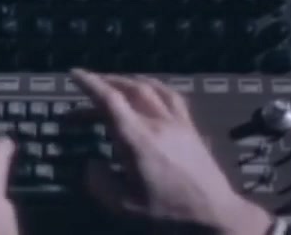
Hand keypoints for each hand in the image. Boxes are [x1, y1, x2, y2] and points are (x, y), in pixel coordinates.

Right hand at [71, 69, 272, 234]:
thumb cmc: (169, 214)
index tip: (74, 74)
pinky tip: (148, 91)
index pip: (110, 101)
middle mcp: (158, 123)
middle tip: (84, 91)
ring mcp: (178, 122)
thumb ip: (100, 184)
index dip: (90, 84)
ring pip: (150, 87)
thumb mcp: (125, 207)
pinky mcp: (191, 127)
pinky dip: (153, 86)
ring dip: (126, 81)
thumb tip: (90, 164)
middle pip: (128, 89)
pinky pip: (171, 96)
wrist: (216, 216)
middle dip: (103, 83)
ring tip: (112, 85)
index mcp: (138, 140)